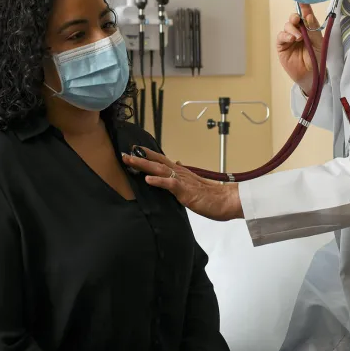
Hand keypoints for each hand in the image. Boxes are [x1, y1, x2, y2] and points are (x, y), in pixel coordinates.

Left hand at [122, 148, 242, 220]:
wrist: (226, 201)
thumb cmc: (211, 195)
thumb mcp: (194, 183)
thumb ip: (183, 174)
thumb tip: (177, 163)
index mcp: (181, 172)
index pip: (161, 160)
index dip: (147, 155)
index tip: (133, 149)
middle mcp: (180, 173)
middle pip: (156, 162)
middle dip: (139, 157)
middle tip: (124, 153)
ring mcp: (182, 181)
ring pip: (159, 170)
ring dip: (144, 165)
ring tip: (130, 160)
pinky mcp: (186, 191)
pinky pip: (170, 184)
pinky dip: (158, 181)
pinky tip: (147, 180)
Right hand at [277, 4, 322, 95]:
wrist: (311, 76)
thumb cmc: (317, 60)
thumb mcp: (319, 44)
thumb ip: (314, 30)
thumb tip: (309, 16)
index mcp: (310, 30)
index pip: (306, 16)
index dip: (304, 7)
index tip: (303, 1)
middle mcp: (299, 32)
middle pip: (294, 19)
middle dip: (296, 17)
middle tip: (298, 20)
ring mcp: (290, 38)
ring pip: (287, 26)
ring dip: (292, 29)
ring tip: (298, 38)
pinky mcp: (282, 46)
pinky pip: (281, 36)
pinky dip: (285, 35)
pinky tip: (291, 39)